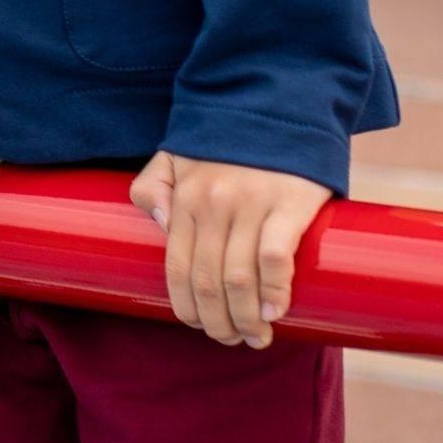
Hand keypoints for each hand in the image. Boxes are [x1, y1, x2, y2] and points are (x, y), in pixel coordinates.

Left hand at [131, 150, 330, 346]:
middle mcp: (213, 202)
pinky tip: (277, 312)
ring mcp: (251, 203)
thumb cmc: (226, 140)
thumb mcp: (176, 154)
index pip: (177, 266)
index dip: (186, 306)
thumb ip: (154, 184)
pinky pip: (275, 257)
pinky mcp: (289, 203)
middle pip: (208, 281)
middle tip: (231, 339)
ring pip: (238, 278)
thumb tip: (159, 225)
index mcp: (185, 196)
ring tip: (256, 336)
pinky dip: (274, 292)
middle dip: (217, 322)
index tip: (199, 326)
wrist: (276, 103)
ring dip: (246, 319)